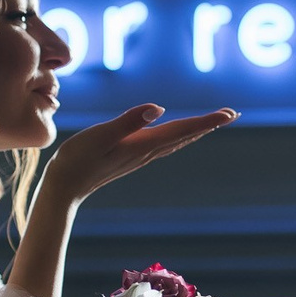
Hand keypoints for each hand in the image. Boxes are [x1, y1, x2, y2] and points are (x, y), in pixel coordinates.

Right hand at [38, 104, 235, 204]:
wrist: (63, 188)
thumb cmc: (76, 159)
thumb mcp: (100, 135)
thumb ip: (128, 122)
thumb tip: (158, 108)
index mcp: (142, 144)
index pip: (181, 129)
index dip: (206, 121)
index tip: (229, 114)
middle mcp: (146, 152)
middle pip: (185, 135)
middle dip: (209, 125)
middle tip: (232, 114)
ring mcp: (139, 156)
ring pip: (176, 141)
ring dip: (196, 131)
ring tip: (214, 122)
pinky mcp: (131, 157)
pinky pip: (164, 145)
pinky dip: (179, 136)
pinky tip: (180, 135)